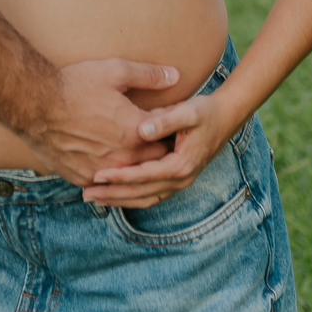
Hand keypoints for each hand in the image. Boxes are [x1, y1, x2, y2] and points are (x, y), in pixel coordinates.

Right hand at [28, 58, 178, 185]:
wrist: (35, 106)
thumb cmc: (75, 86)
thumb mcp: (115, 71)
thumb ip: (149, 75)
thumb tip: (175, 76)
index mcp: (137, 133)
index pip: (167, 137)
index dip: (168, 127)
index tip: (165, 118)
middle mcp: (123, 159)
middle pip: (153, 160)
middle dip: (155, 149)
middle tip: (151, 136)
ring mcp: (102, 172)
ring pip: (129, 175)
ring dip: (133, 164)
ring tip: (128, 148)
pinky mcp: (82, 178)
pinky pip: (104, 182)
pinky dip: (109, 173)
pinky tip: (105, 160)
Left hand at [82, 87, 237, 207]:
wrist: (225, 118)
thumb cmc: (205, 112)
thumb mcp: (187, 111)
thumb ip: (165, 120)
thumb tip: (142, 130)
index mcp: (181, 165)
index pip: (144, 176)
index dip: (120, 176)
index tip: (97, 175)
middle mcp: (181, 179)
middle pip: (141, 193)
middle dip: (113, 194)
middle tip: (86, 194)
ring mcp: (179, 183)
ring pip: (145, 198)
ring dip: (119, 199)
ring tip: (94, 197)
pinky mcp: (175, 180)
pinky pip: (150, 195)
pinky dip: (131, 196)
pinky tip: (113, 193)